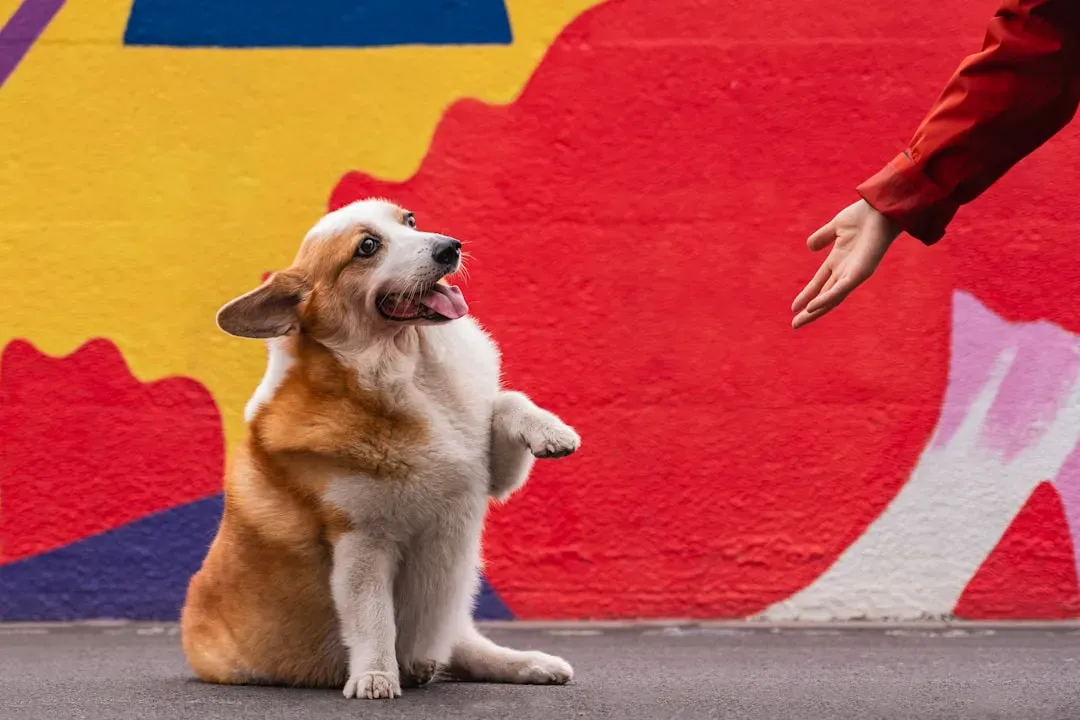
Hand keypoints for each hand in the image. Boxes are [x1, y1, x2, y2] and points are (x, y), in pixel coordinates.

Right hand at [791, 199, 900, 328]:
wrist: (881, 207)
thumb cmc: (864, 215)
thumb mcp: (837, 227)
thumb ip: (823, 237)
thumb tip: (810, 247)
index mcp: (839, 260)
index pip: (820, 283)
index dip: (806, 295)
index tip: (793, 308)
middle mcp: (846, 270)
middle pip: (824, 296)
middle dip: (810, 311)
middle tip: (795, 325)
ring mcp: (854, 273)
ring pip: (831, 298)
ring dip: (815, 311)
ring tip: (800, 322)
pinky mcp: (861, 272)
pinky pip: (840, 289)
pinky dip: (826, 299)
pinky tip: (812, 307)